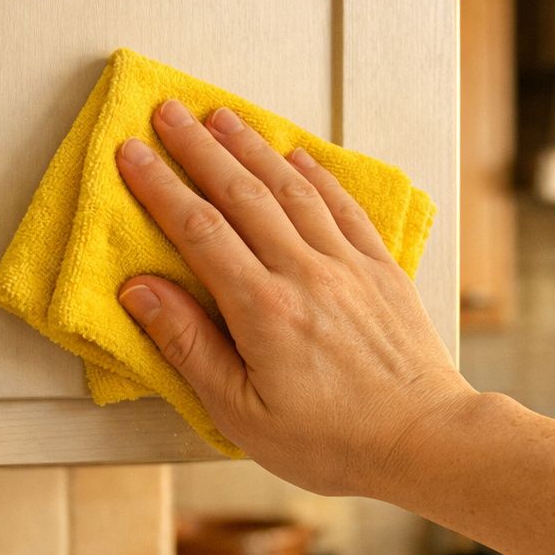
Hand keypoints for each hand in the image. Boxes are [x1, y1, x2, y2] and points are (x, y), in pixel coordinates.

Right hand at [115, 99, 473, 497]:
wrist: (422, 440)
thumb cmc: (330, 442)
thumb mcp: (241, 413)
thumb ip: (189, 345)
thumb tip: (140, 290)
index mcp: (263, 311)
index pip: (198, 230)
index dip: (160, 187)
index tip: (132, 153)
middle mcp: (305, 274)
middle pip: (241, 194)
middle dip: (199, 149)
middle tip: (167, 112)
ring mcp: (348, 266)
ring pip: (291, 190)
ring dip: (252, 147)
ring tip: (220, 116)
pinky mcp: (381, 270)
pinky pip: (343, 207)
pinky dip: (315, 175)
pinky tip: (295, 156)